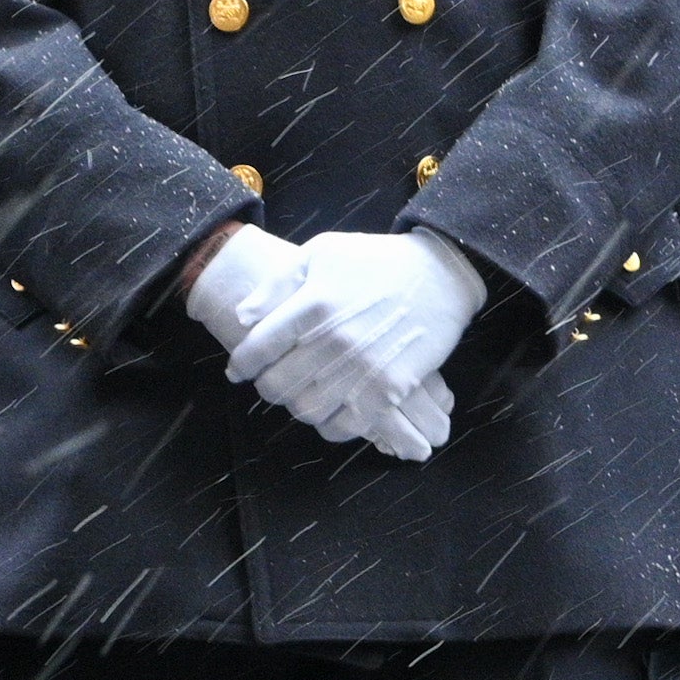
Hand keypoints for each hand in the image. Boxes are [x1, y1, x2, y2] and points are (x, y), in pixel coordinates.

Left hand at [228, 228, 486, 463]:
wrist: (441, 273)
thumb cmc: (376, 261)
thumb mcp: (321, 252)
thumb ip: (277, 282)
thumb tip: (242, 317)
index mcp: (312, 304)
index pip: (258, 347)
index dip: (242, 364)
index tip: (238, 370)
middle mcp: (333, 339)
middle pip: (277, 385)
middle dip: (266, 387)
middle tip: (271, 382)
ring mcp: (362, 368)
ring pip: (306, 410)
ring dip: (295, 407)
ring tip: (299, 396)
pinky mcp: (389, 389)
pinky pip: (346, 426)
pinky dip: (330, 426)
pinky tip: (329, 413)